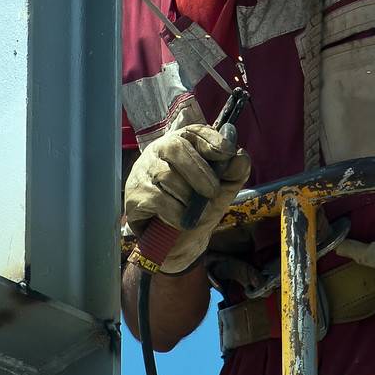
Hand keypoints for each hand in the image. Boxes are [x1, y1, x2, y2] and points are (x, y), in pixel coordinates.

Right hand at [124, 110, 251, 273]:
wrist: (179, 242)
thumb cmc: (200, 207)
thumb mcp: (223, 189)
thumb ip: (235, 172)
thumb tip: (240, 156)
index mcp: (182, 144)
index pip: (194, 132)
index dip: (211, 141)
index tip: (226, 153)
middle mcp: (158, 152)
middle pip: (176, 148)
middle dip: (200, 172)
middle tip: (213, 192)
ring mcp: (142, 173)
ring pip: (167, 176)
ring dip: (188, 198)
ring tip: (194, 211)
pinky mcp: (134, 196)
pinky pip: (157, 199)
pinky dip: (175, 213)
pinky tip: (179, 219)